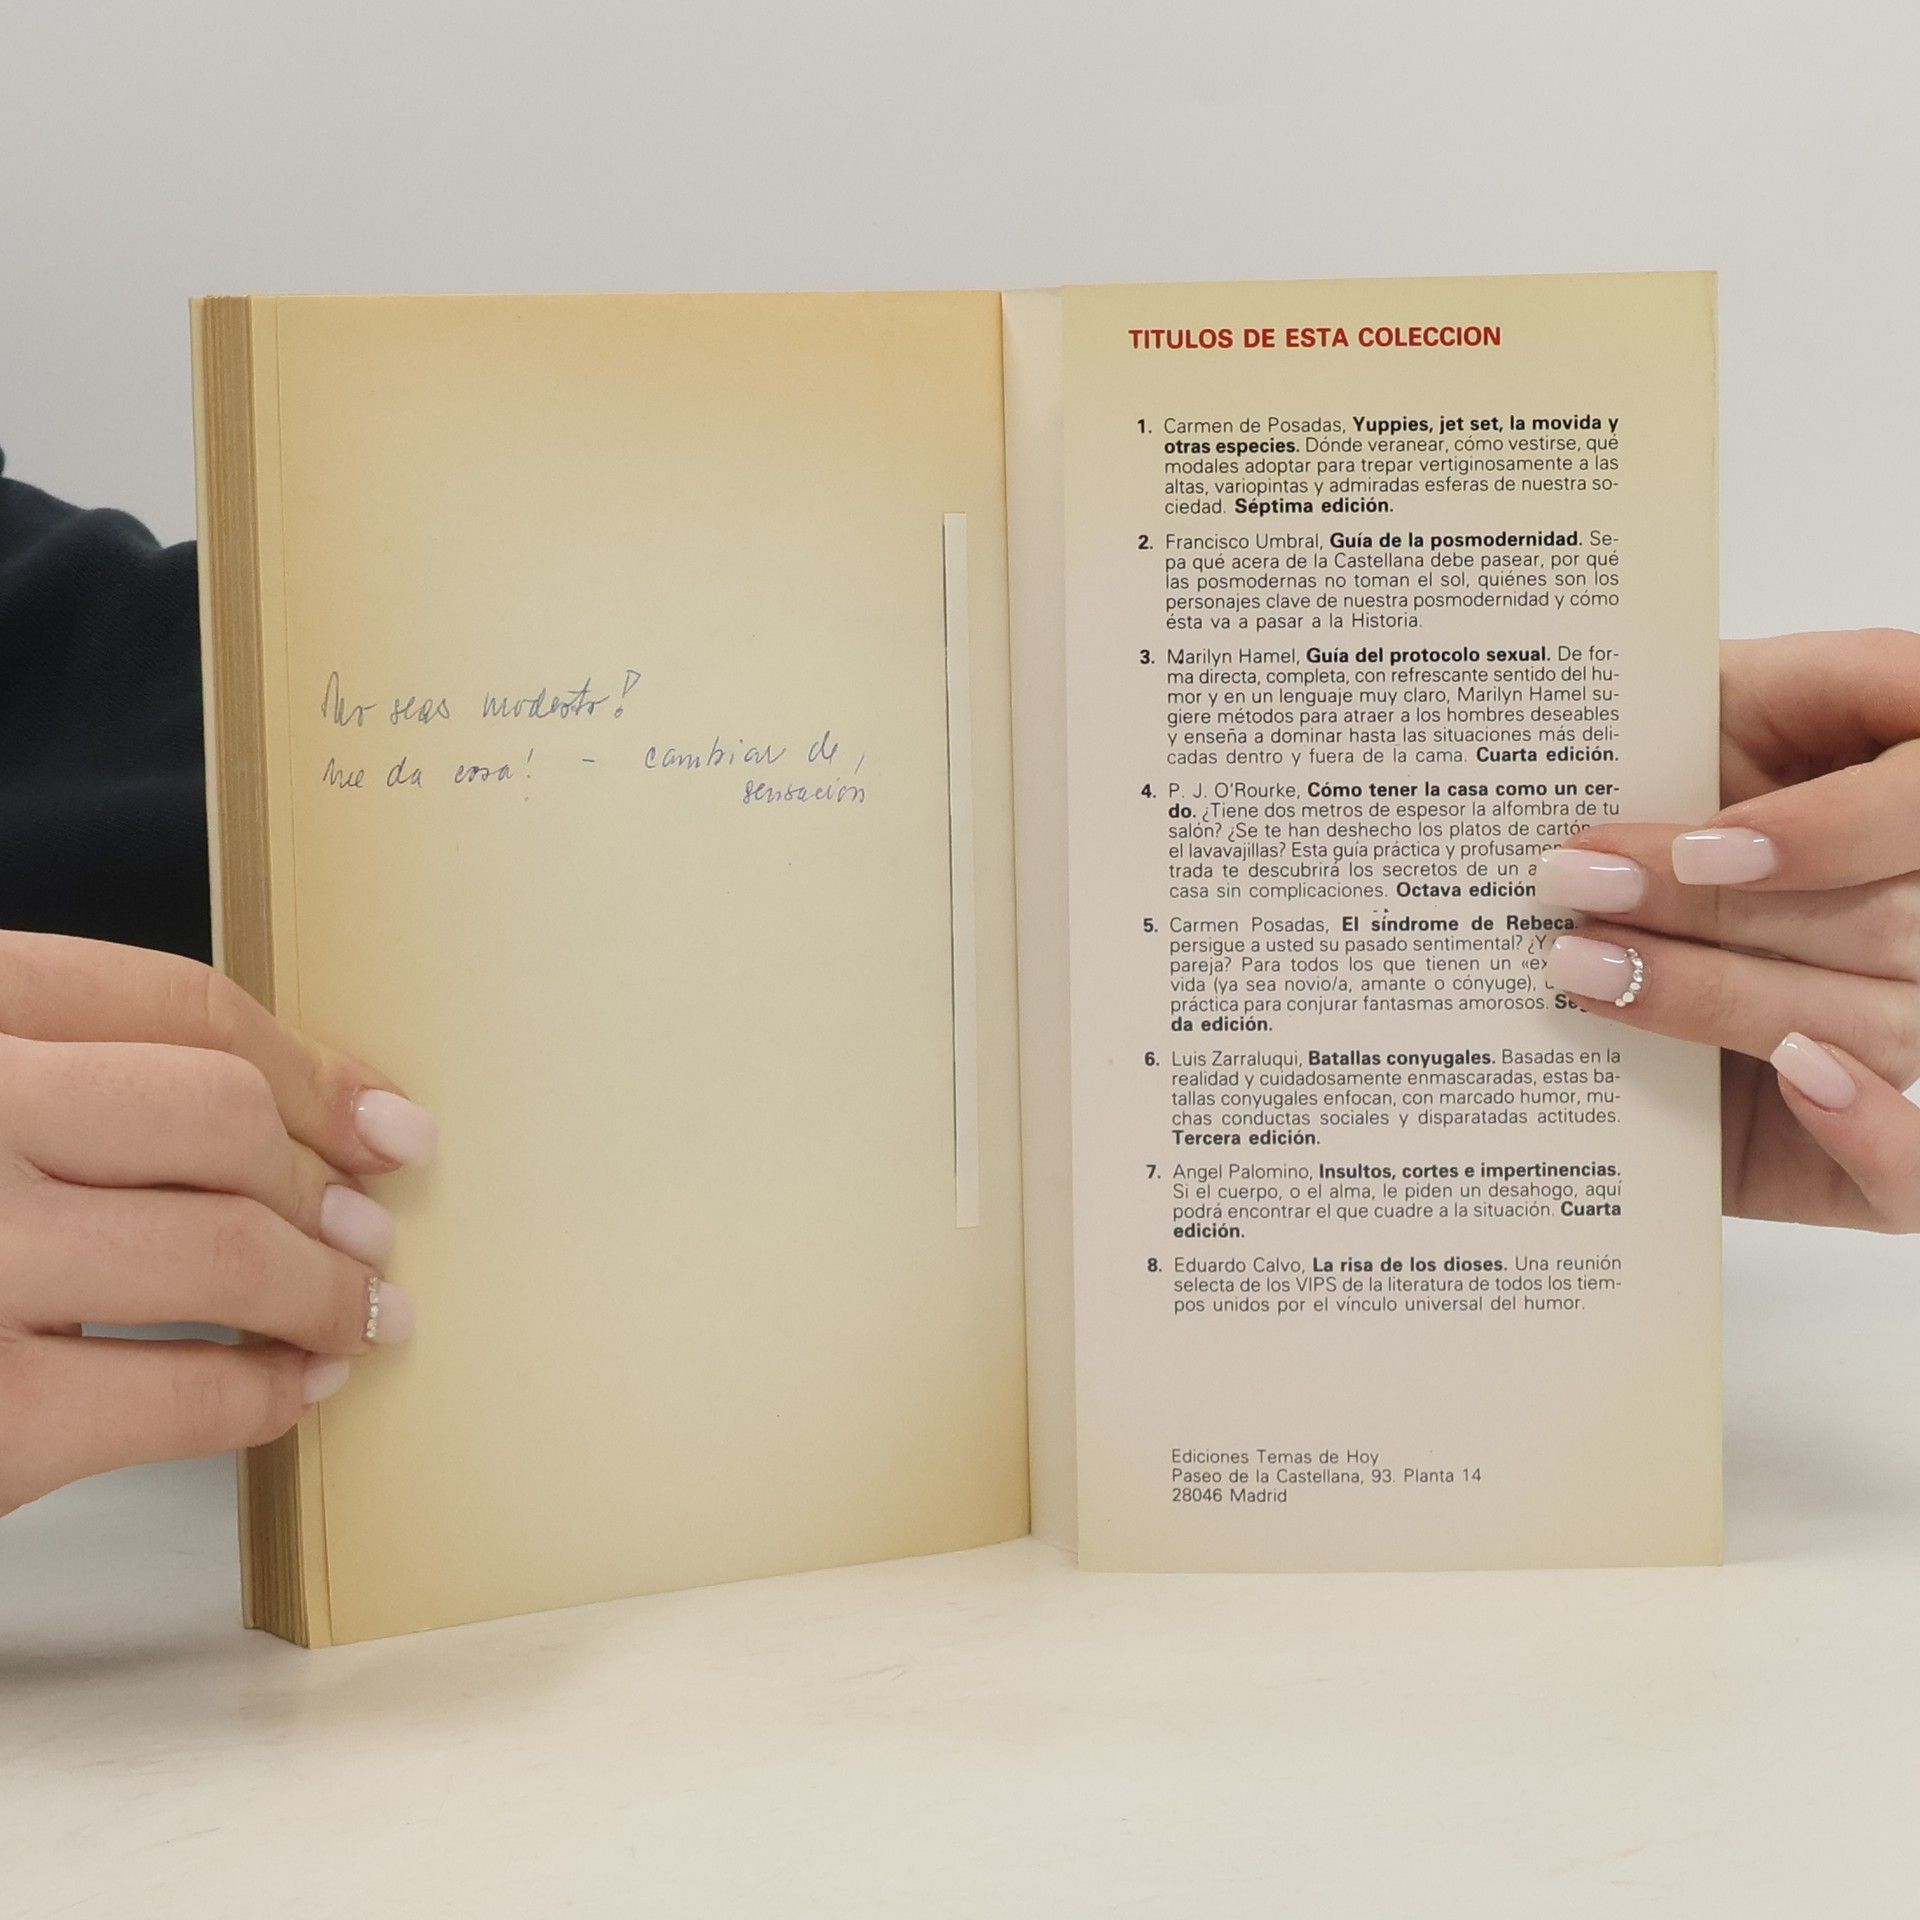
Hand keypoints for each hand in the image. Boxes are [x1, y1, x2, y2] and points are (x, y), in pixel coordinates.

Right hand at [0, 934, 436, 1515]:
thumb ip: (64, 1080)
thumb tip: (308, 1117)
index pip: (170, 1001)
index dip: (307, 1063)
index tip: (381, 1117)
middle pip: (214, 1112)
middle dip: (317, 1178)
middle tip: (369, 1230)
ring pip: (221, 1243)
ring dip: (324, 1287)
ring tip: (358, 1314)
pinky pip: (180, 1394)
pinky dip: (264, 1395)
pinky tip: (289, 1392)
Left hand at [1536, 628, 1919, 1231]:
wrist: (1602, 912)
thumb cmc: (1657, 797)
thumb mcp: (1687, 712)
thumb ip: (1713, 692)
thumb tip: (1621, 686)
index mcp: (1909, 785)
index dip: (1831, 832)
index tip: (1705, 848)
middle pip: (1883, 924)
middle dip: (1710, 912)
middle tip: (1571, 888)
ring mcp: (1915, 1027)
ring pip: (1865, 1024)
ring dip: (1712, 998)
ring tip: (1577, 970)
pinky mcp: (1875, 1152)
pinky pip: (1917, 1170)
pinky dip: (1873, 1136)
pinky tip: (1795, 1083)